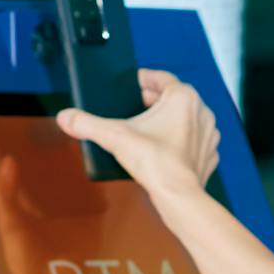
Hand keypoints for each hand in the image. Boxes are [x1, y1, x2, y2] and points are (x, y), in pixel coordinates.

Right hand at [54, 69, 219, 202]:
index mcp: (182, 98)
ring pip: (187, 117)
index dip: (146, 78)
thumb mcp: (114, 137)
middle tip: (138, 103)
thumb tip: (64, 117)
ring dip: (172, 118)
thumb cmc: (154, 162)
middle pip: (175, 97)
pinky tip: (167, 145)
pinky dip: (182, 138)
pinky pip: (195, 139)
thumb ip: (87, 124)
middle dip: (156, 99)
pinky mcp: (209, 154)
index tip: (136, 82)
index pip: (163, 78)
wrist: (179, 196)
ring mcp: (208, 134)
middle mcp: (201, 111)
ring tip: (151, 125)